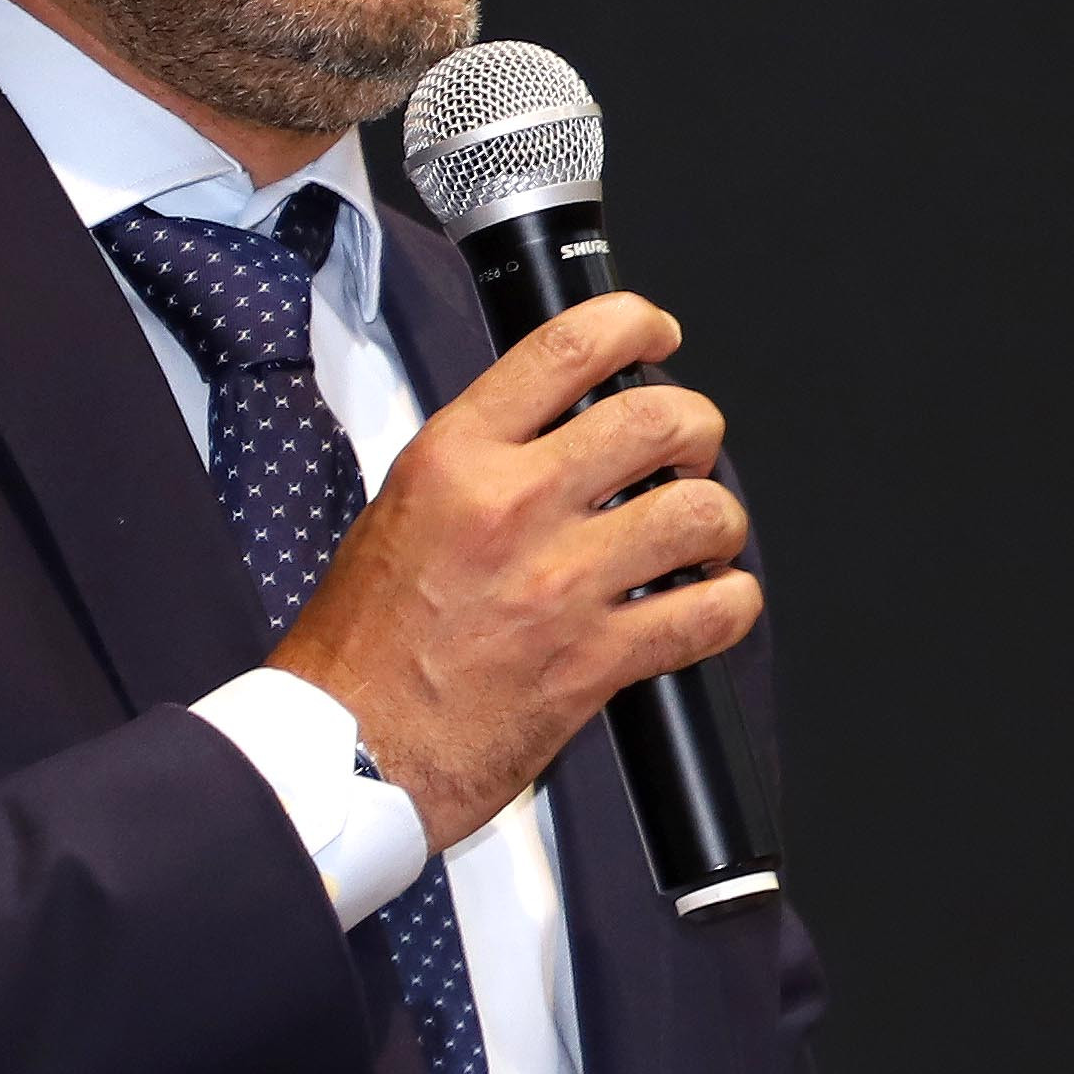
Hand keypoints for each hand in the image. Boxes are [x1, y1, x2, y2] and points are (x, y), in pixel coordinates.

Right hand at [267, 292, 753, 843]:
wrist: (343, 748)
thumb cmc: (362, 644)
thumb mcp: (402, 510)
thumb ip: (484, 461)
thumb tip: (560, 430)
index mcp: (457, 458)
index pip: (566, 350)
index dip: (635, 326)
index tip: (656, 336)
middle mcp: (513, 508)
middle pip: (657, 419)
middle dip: (696, 428)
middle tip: (692, 450)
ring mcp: (560, 584)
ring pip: (700, 512)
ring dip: (720, 521)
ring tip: (702, 538)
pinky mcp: (594, 661)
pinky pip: (708, 613)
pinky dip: (730, 605)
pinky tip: (713, 605)